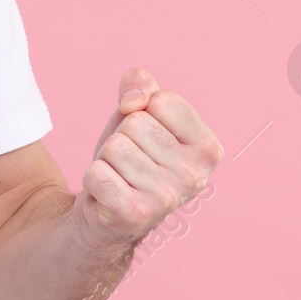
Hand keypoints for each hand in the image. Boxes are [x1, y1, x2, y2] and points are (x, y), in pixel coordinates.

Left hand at [73, 67, 222, 252]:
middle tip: (128, 160)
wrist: (108, 210)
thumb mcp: (139, 112)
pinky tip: (107, 193)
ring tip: (119, 175)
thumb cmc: (131, 156)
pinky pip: (97, 173)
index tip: (145, 136)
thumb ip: (141, 85)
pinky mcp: (135, 215)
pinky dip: (93, 178)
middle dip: (122, 136)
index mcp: (207, 148)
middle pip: (136, 123)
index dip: (141, 111)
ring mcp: (167, 199)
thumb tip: (133, 100)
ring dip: (107, 158)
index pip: (161, 100)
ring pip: (115, 147)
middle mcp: (195, 176)